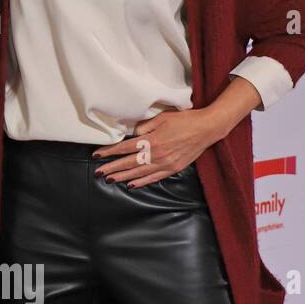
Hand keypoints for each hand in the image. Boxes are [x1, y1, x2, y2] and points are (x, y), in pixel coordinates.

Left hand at [92, 108, 225, 187]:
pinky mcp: (173, 168)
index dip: (109, 152)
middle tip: (98, 172)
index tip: (97, 155)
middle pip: (129, 163)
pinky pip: (154, 178)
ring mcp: (166, 163)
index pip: (125, 148)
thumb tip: (129, 134)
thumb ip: (143, 127)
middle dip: (112, 168)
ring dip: (123, 177)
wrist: (207, 128)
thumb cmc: (184, 120)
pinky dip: (141, 182)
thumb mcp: (161, 118)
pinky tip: (131, 185)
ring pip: (139, 173)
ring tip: (110, 179)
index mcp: (152, 140)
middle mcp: (157, 154)